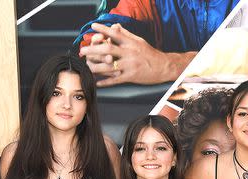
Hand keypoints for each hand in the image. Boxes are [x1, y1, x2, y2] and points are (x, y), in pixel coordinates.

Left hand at [79, 23, 194, 86]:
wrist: (163, 67)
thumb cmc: (150, 54)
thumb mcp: (139, 41)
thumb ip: (126, 34)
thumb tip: (115, 26)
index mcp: (130, 43)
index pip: (115, 34)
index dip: (103, 29)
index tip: (93, 26)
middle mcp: (129, 53)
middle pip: (108, 50)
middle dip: (93, 50)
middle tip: (83, 51)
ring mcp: (129, 66)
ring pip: (109, 66)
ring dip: (96, 67)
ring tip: (88, 66)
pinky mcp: (131, 77)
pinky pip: (115, 79)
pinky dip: (105, 81)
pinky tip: (97, 82)